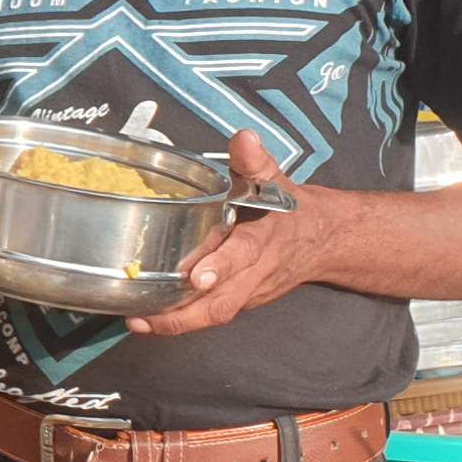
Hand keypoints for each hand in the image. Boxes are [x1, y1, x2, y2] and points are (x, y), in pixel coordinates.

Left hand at [121, 130, 342, 336]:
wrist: (322, 239)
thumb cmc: (288, 206)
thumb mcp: (275, 178)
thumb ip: (254, 161)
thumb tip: (244, 138)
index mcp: (265, 238)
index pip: (243, 253)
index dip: (221, 266)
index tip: (196, 276)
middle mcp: (257, 271)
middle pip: (225, 300)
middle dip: (187, 312)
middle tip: (148, 316)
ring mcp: (250, 291)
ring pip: (217, 314)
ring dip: (178, 323)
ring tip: (140, 322)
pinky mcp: (243, 301)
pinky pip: (214, 315)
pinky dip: (184, 320)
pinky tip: (150, 320)